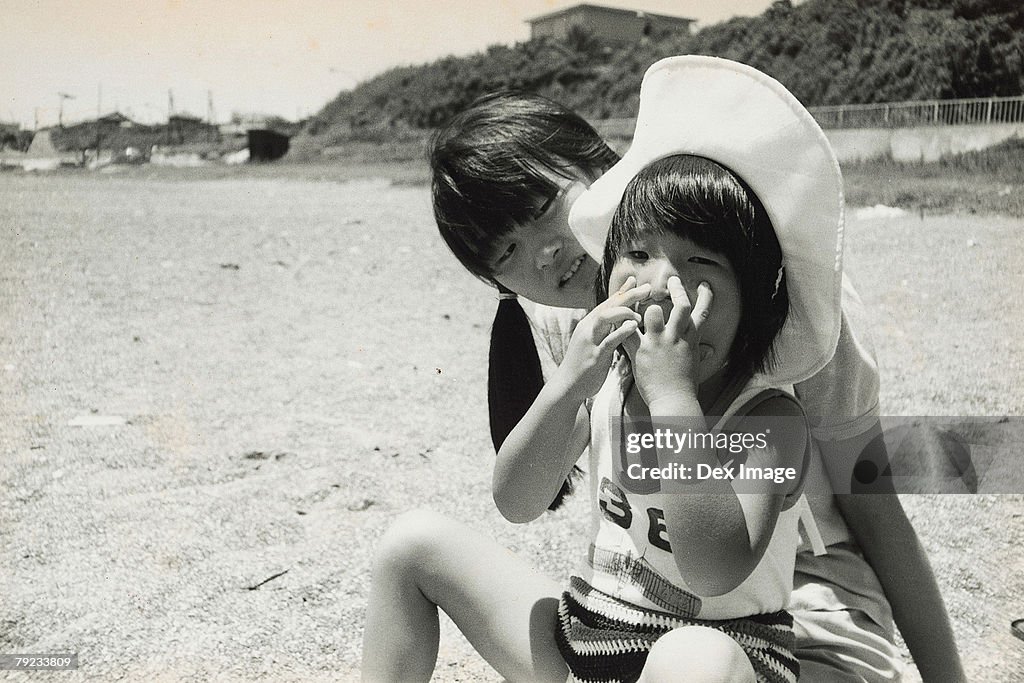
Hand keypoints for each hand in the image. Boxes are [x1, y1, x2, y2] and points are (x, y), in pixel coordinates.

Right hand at [557, 276, 649, 399]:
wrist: (567, 385)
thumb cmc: (583, 364)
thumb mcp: (593, 341)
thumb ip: (605, 328)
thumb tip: (617, 318)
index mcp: (590, 324)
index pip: (608, 302)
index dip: (623, 291)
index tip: (638, 282)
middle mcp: (589, 328)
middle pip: (609, 305)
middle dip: (629, 295)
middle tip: (648, 288)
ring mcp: (590, 341)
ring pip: (605, 317)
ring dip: (625, 311)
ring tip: (641, 315)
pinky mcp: (594, 356)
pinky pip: (608, 340)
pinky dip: (621, 331)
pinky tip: (634, 326)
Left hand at [627, 277, 712, 408]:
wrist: (673, 402)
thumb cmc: (685, 387)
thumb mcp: (695, 366)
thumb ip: (699, 354)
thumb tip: (709, 350)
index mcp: (691, 340)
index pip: (702, 313)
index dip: (705, 297)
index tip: (704, 285)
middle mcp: (676, 338)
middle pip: (681, 305)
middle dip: (677, 290)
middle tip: (673, 280)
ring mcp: (658, 343)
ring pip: (654, 312)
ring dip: (648, 305)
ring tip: (643, 300)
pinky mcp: (641, 351)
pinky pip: (629, 331)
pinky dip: (623, 322)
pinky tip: (618, 314)